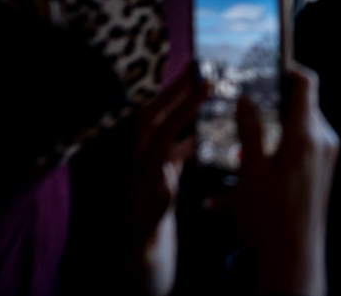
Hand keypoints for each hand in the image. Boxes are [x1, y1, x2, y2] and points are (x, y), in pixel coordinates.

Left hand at [128, 74, 205, 294]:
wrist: (135, 282)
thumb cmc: (142, 266)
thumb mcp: (149, 239)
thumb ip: (156, 208)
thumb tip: (165, 174)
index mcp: (140, 181)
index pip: (160, 132)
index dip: (181, 106)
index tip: (204, 82)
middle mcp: (141, 173)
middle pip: (153, 120)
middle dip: (173, 91)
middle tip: (199, 66)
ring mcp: (148, 178)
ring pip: (162, 132)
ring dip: (180, 108)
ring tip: (205, 87)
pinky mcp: (157, 188)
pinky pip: (170, 151)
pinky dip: (186, 134)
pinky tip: (205, 132)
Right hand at [233, 64, 338, 295]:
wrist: (294, 262)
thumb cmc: (270, 219)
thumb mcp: (251, 172)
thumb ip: (250, 129)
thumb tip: (245, 98)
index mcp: (307, 133)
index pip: (306, 82)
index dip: (287, 67)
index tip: (264, 64)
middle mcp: (323, 140)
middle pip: (300, 104)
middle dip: (271, 102)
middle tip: (241, 102)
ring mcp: (326, 157)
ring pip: (296, 129)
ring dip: (268, 133)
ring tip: (234, 147)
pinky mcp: (321, 173)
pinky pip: (298, 151)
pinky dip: (273, 156)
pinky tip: (237, 182)